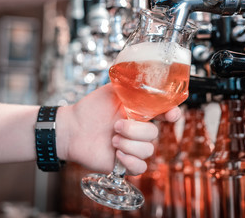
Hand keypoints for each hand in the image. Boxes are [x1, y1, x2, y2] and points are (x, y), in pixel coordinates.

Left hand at [56, 83, 180, 174]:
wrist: (72, 128)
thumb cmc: (91, 108)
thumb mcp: (111, 91)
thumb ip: (130, 86)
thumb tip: (145, 77)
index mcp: (139, 113)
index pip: (164, 114)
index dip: (172, 114)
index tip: (171, 115)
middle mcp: (138, 130)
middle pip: (154, 134)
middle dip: (135, 130)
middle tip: (116, 126)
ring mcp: (132, 147)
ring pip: (148, 150)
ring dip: (129, 145)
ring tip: (112, 140)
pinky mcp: (124, 163)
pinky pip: (140, 168)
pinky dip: (130, 161)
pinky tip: (116, 154)